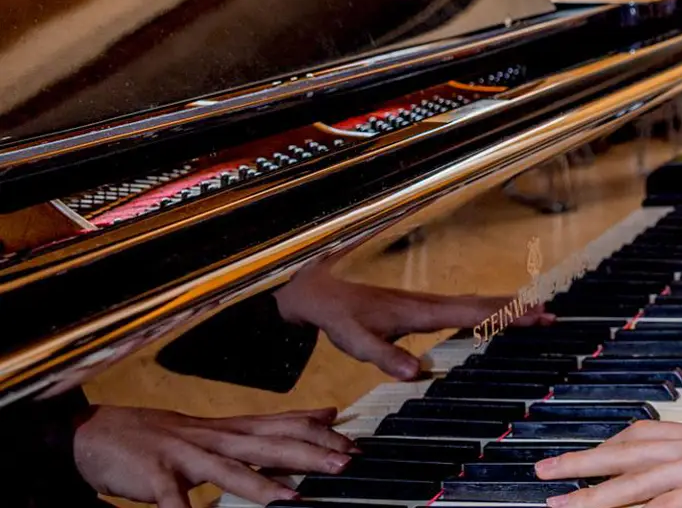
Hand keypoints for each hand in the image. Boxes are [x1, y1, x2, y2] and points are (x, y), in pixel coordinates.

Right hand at [72, 404, 352, 507]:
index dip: (320, 434)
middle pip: (268, 445)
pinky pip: (174, 500)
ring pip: (229, 470)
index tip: (354, 443)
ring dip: (263, 486)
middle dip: (310, 455)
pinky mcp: (154, 476)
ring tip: (294, 499)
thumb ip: (268, 426)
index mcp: (229, 430)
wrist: (93, 433)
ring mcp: (183, 456)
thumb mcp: (219, 428)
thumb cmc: (160, 436)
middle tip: (346, 463)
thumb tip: (322, 415)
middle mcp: (212, 438)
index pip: (283, 425)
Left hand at [275, 258, 552, 379]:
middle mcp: (431, 304)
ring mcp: (428, 304)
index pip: (473, 313)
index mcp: (422, 312)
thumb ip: (386, 357)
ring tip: (536, 311)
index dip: (505, 315)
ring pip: (476, 303)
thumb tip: (417, 374)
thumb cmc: (339, 315)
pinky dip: (487, 309)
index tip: (534, 315)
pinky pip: (464, 307)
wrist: (321, 292)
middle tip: (550, 314)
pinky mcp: (423, 308)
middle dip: (517, 309)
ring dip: (506, 307)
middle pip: (483, 304)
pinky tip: (494, 315)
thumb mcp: (357, 341)